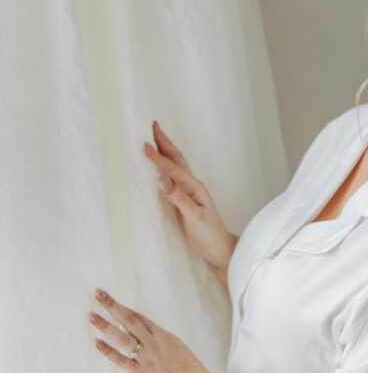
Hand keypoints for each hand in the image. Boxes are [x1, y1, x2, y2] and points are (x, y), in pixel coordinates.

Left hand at [88, 287, 213, 372]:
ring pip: (123, 337)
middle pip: (129, 320)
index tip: (111, 299)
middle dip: (113, 305)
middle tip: (98, 293)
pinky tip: (97, 342)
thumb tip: (149, 339)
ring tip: (91, 315)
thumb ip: (162, 342)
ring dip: (106, 325)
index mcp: (164, 335)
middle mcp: (154, 343)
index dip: (124, 308)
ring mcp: (147, 357)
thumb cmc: (191, 372)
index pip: (140, 317)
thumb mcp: (178, 349)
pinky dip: (108, 351)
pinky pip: (122, 360)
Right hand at [144, 121, 236, 272]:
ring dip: (165, 151)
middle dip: (165, 142)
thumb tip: (162, 181)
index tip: (144, 146)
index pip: (173, 169)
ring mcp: (188, 192)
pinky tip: (158, 166)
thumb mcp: (194, 217)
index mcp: (194, 188)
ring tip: (154, 138)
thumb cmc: (209, 233)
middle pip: (177, 159)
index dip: (159, 158)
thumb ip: (179, 200)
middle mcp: (192, 186)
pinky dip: (164, 167)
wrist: (218, 247)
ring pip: (175, 166)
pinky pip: (172, 178)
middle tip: (153, 126)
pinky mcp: (183, 200)